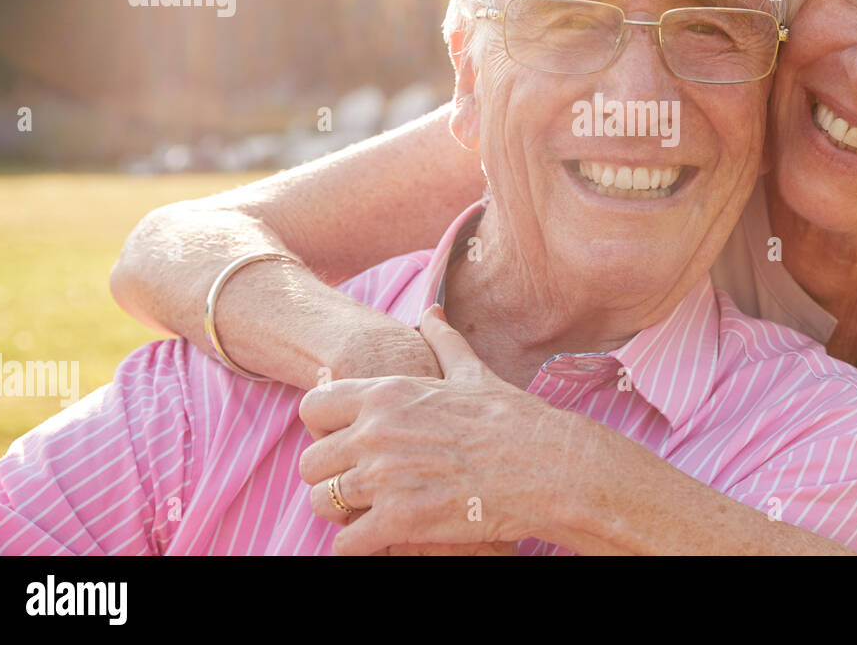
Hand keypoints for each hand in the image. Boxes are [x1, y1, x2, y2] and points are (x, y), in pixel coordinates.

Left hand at [298, 305, 581, 554]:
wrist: (547, 467)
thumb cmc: (513, 420)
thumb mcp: (473, 372)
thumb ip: (443, 341)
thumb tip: (432, 310)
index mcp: (387, 394)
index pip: (312, 408)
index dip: (325, 430)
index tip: (350, 444)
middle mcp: (375, 432)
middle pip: (309, 464)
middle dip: (330, 478)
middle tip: (362, 488)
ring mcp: (384, 478)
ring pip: (321, 504)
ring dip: (343, 514)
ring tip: (373, 515)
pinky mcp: (399, 520)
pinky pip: (345, 543)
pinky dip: (359, 546)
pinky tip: (387, 539)